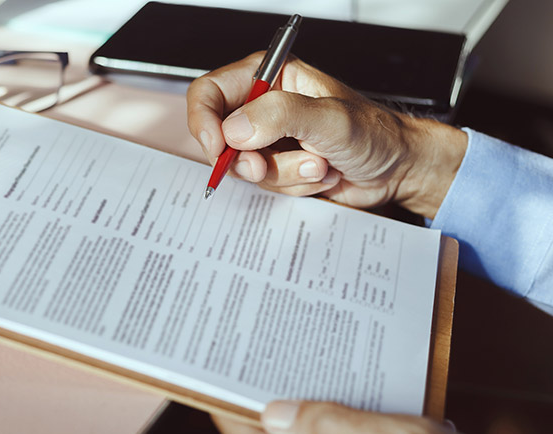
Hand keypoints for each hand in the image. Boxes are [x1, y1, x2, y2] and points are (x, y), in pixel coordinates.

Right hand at [187, 53, 467, 218]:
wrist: (399, 169)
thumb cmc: (376, 133)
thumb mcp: (330, 118)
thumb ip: (281, 116)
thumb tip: (235, 129)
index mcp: (270, 78)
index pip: (210, 92)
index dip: (204, 121)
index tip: (217, 146)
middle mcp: (264, 106)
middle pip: (220, 136)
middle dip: (249, 159)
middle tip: (268, 165)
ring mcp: (270, 140)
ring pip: (244, 166)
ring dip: (283, 174)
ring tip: (319, 163)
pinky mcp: (278, 167)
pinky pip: (264, 185)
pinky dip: (293, 185)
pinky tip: (320, 173)